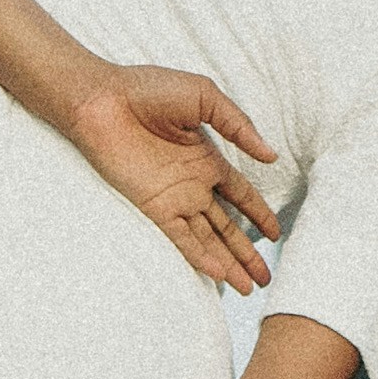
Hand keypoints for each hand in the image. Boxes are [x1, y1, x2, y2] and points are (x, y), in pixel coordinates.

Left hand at [66, 65, 279, 294]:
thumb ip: (239, 126)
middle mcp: (192, 184)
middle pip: (226, 227)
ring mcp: (173, 198)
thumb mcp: (205, 97)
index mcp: (206, 159)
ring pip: (207, 239)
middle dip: (246, 253)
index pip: (239, 195)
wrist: (102, 98)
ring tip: (249, 289)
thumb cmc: (148, 89)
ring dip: (228, 264)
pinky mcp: (153, 206)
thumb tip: (270, 157)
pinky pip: (181, 237)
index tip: (275, 235)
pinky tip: (219, 275)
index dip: (257, 214)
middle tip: (265, 279)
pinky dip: (200, 257)